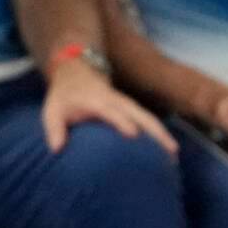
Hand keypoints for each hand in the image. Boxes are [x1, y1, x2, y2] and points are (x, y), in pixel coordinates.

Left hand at [42, 61, 177, 154]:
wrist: (78, 71)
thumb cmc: (65, 95)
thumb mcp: (53, 109)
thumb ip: (54, 129)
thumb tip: (57, 150)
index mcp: (99, 102)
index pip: (113, 112)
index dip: (122, 121)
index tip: (134, 135)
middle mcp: (119, 102)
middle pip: (143, 116)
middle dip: (157, 132)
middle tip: (170, 152)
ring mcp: (129, 105)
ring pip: (151, 119)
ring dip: (164, 135)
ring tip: (174, 156)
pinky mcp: (134, 109)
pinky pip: (150, 121)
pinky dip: (160, 134)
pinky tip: (168, 150)